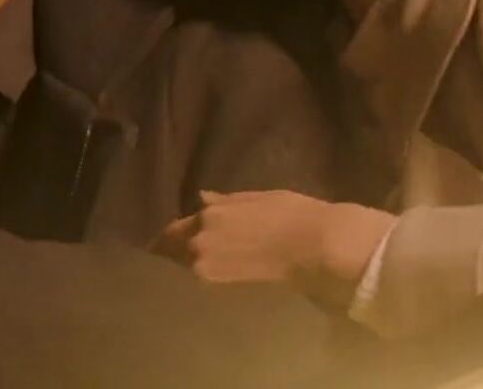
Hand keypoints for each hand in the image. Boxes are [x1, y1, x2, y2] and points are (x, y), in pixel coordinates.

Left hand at [155, 190, 394, 308]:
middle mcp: (198, 242)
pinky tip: (217, 267)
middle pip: (174, 249)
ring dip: (191, 259)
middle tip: (184, 249)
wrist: (313, 248)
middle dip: (177, 247)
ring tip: (205, 257)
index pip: (172, 229)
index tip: (170, 236)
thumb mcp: (255, 198)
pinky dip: (205, 270)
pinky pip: (203, 275)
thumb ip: (223, 201)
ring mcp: (206, 267)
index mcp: (207, 215)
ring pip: (187, 263)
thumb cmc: (291, 214)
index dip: (170, 233)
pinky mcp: (220, 285)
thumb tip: (201, 198)